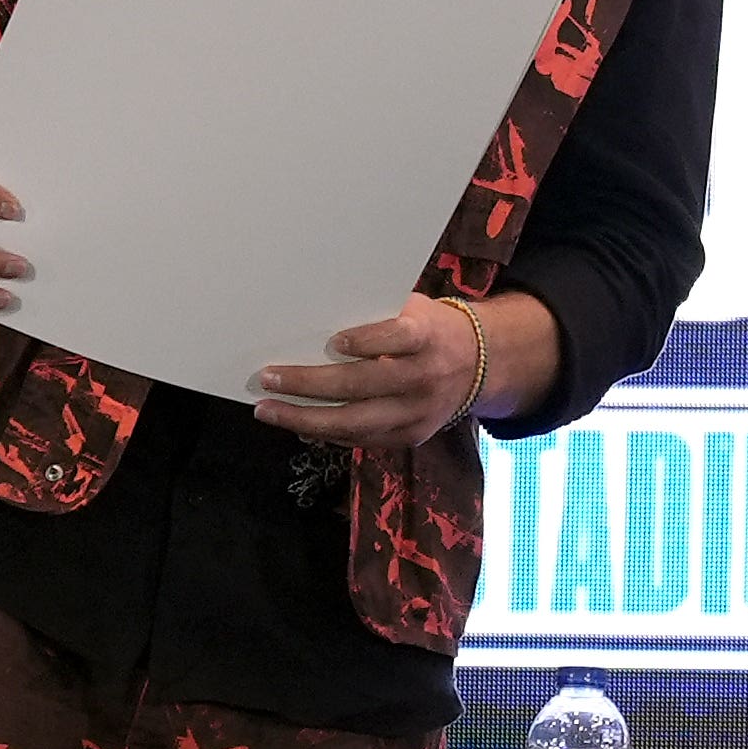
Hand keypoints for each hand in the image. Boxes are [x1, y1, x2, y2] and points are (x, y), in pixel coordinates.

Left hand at [256, 296, 486, 448]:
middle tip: (269, 378)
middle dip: (311, 384)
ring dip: (306, 418)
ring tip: (269, 410)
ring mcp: (420, 412)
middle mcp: (427, 377)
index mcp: (429, 337)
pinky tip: (297, 424)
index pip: (399, 337)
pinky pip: (362, 439)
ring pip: (357, 422)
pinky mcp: (412, 436)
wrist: (479, 364)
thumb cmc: (429, 328)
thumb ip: (376, 316)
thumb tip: (313, 323)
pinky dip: (326, 433)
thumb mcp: (413, 309)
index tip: (333, 342)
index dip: (367, 341)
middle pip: (365, 385)